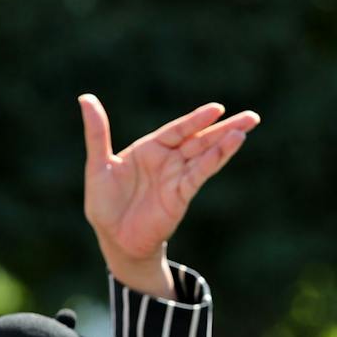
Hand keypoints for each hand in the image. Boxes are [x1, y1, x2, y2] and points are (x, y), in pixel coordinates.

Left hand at [81, 95, 259, 297]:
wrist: (113, 239)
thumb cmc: (104, 203)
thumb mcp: (98, 165)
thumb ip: (97, 133)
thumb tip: (85, 98)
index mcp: (149, 149)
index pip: (177, 130)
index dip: (196, 120)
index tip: (217, 108)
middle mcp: (167, 160)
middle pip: (199, 139)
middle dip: (224, 128)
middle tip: (251, 117)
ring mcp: (176, 177)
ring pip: (205, 155)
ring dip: (225, 143)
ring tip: (245, 129)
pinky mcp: (181, 195)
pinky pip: (200, 174)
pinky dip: (215, 161)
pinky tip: (231, 148)